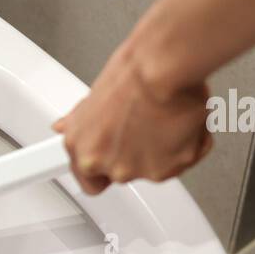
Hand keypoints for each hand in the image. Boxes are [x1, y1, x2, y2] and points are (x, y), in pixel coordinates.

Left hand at [52, 41, 213, 194]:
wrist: (160, 70)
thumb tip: (63, 126)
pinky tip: (183, 119)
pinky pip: (186, 159)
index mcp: (85, 153)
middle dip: (137, 153)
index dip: (103, 172)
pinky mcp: (172, 168)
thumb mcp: (91, 101)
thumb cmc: (130, 77)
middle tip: (145, 123)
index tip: (111, 159)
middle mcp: (111, 168)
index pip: (91, 183)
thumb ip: (80, 124)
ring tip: (165, 116)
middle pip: (127, 173)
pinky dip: (191, 142)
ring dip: (165, 148)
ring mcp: (142, 171)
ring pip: (159, 167)